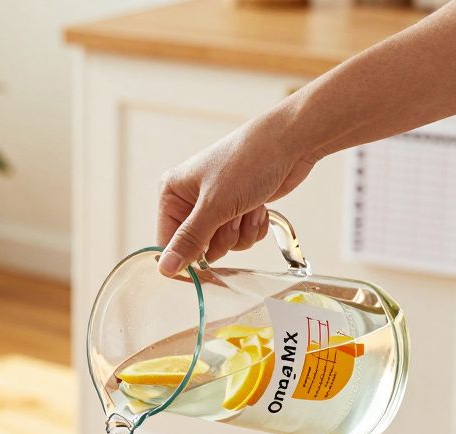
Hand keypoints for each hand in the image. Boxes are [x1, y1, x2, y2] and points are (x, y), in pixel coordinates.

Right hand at [156, 113, 318, 275]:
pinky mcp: (239, 209)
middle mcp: (191, 200)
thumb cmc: (248, 162)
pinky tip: (259, 207)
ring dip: (241, 232)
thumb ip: (189, 240)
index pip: (167, 242)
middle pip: (197, 247)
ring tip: (249, 206)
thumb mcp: (215, 206)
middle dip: (221, 238)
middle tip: (232, 218)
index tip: (203, 268)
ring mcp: (217, 205)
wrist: (290, 142)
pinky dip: (253, 227)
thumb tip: (165, 269)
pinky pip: (241, 237)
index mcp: (173, 193)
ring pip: (223, 244)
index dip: (185, 257)